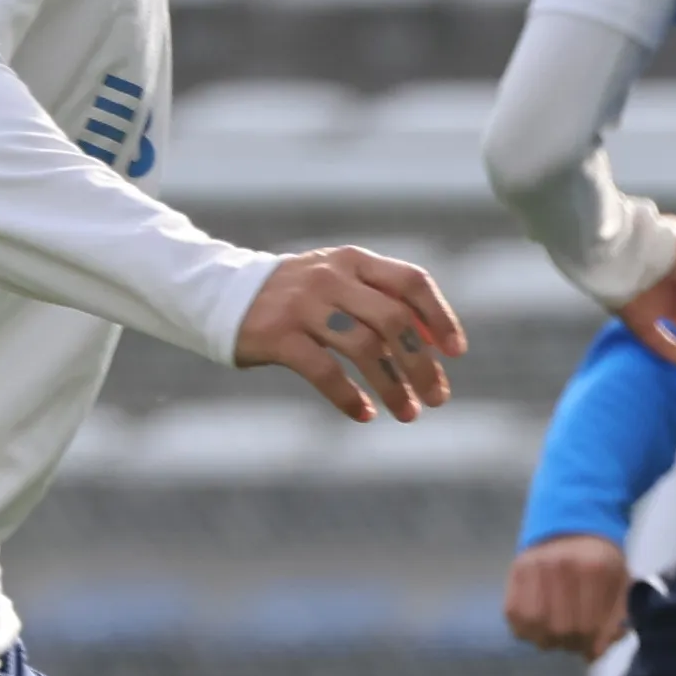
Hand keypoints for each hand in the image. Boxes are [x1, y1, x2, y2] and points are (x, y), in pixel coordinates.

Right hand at [238, 244, 465, 422]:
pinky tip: (364, 415)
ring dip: (393, 386)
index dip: (439, 317)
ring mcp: (303, 305)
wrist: (220, 294)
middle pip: (394, 320)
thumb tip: (436, 345)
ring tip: (409, 413)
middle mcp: (331, 277)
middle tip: (438, 398)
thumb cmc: (299, 297)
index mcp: (354, 260)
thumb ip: (383, 303)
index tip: (456, 352)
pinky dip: (348, 397)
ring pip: (364, 348)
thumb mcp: (340, 284)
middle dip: (422, 363)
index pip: (411, 281)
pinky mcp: (277, 335)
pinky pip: (324, 370)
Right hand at [503, 534, 630, 656]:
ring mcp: (535, 567)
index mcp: (595, 567)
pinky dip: (527, 629)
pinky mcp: (516, 572)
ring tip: (559, 636)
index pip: (588, 625)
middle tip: (576, 642)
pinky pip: (514, 616)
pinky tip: (541, 626)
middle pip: (560, 628)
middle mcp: (561, 565)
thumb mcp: (621, 585)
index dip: (591, 645)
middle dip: (570, 644)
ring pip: (534, 625)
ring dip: (547, 640)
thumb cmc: (601, 563)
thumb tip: (595, 653)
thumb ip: (616, 620)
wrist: (572, 530)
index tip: (592, 647)